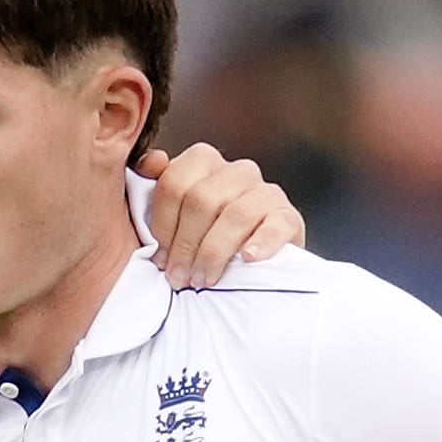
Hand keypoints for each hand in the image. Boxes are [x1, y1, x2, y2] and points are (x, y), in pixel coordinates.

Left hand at [139, 142, 305, 289]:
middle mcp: (237, 171)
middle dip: (185, 244)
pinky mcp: (288, 218)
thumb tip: (152, 161)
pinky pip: (276, 224)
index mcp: (203, 163)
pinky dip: (262, 242)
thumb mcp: (168, 216)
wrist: (245, 269)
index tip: (159, 257)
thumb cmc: (198, 242)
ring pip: (235, 213)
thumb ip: (153, 187)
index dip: (163, 224)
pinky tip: (248, 258)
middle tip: (178, 277)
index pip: (174, 182)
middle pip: (202, 199)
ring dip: (213, 252)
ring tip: (203, 280)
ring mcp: (266, 193)